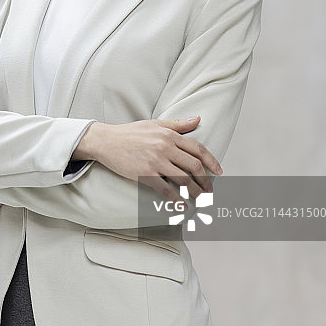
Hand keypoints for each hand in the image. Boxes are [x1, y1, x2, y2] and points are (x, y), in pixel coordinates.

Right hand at [73, 117, 221, 203]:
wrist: (106, 141)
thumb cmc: (130, 132)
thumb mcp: (155, 124)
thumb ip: (178, 124)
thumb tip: (197, 119)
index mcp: (169, 135)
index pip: (198, 149)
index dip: (211, 161)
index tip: (219, 172)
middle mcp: (165, 147)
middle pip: (194, 166)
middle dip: (206, 181)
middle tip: (210, 191)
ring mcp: (156, 161)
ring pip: (183, 179)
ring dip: (195, 192)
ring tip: (200, 200)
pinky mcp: (145, 173)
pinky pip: (166, 189)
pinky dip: (177, 199)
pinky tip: (182, 206)